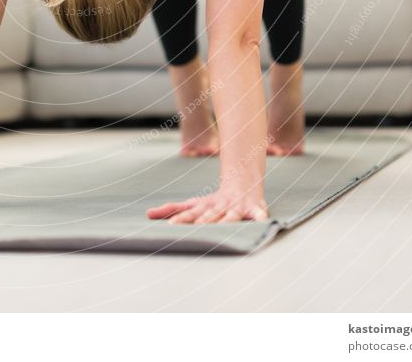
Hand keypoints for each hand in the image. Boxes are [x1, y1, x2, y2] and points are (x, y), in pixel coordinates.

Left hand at [146, 185, 267, 223]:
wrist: (241, 182)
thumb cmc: (215, 201)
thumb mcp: (194, 204)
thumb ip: (173, 209)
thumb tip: (148, 214)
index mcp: (205, 207)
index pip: (191, 213)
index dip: (182, 218)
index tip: (171, 225)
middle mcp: (220, 207)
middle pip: (210, 215)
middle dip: (204, 222)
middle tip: (196, 229)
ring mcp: (237, 208)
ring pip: (232, 216)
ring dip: (228, 221)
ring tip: (224, 227)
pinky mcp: (254, 209)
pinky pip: (259, 214)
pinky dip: (261, 217)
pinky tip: (262, 220)